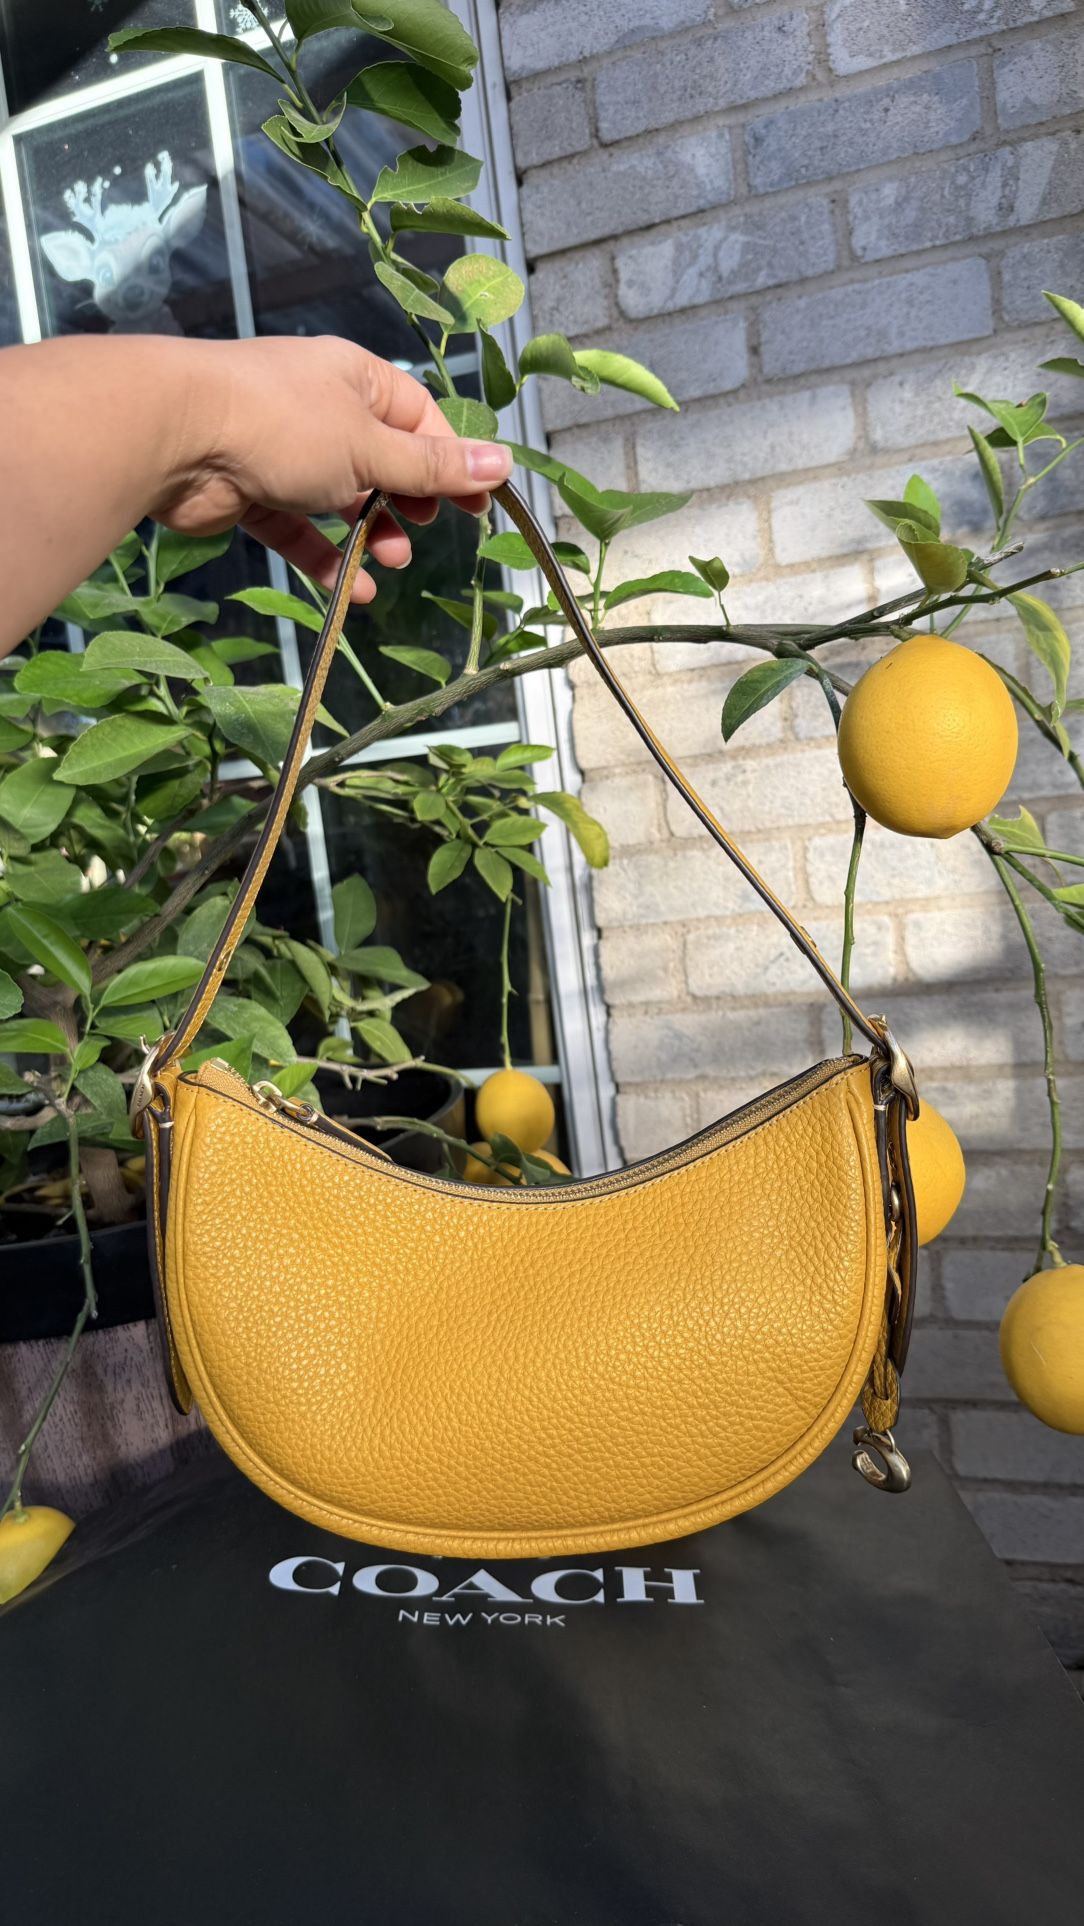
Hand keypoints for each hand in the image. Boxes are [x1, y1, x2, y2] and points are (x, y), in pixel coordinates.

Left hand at [154, 335, 512, 603]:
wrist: (176, 435)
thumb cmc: (284, 425)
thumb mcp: (371, 448)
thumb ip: (433, 467)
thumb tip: (503, 464)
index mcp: (355, 379)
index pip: (419, 420)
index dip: (451, 463)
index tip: (478, 508)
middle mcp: (321, 408)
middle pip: (380, 460)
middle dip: (407, 501)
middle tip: (422, 531)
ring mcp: (283, 450)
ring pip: (340, 497)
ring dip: (370, 533)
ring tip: (390, 562)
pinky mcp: (252, 491)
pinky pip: (299, 528)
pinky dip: (326, 557)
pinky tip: (352, 591)